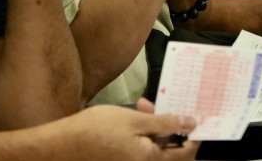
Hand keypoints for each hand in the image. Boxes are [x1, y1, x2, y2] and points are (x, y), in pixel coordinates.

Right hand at [48, 103, 198, 160]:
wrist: (64, 144)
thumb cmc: (95, 131)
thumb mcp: (135, 120)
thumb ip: (165, 122)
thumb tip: (191, 124)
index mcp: (151, 160)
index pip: (186, 153)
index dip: (194, 135)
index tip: (197, 119)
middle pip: (170, 149)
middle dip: (170, 125)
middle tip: (163, 106)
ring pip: (155, 147)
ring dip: (155, 127)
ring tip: (143, 107)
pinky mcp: (125, 160)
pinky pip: (142, 148)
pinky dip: (143, 133)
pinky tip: (134, 117)